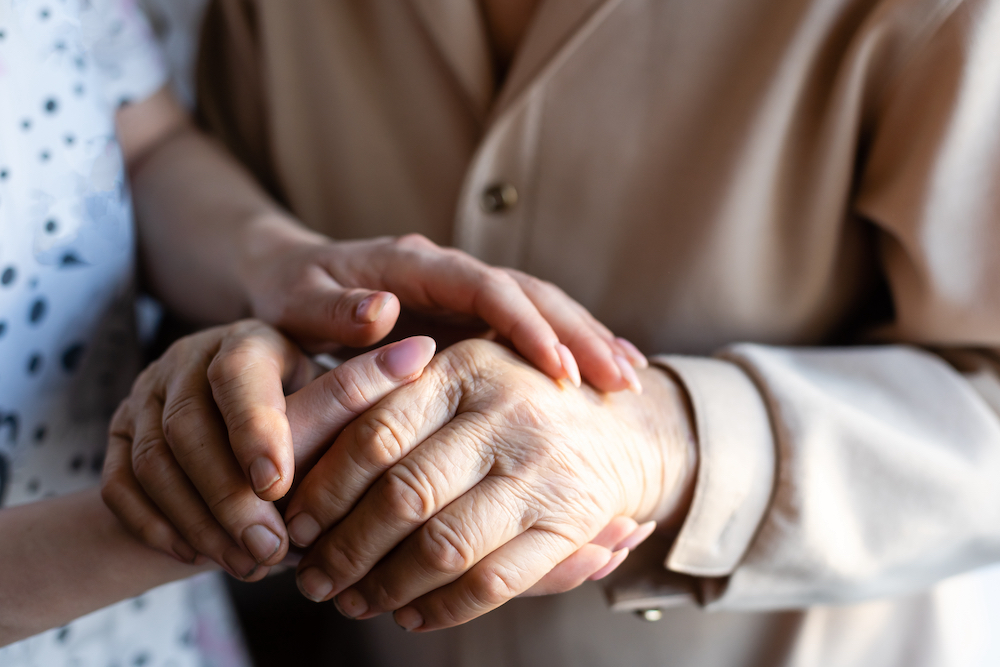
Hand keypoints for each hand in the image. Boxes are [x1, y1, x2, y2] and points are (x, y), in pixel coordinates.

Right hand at [101, 320, 436, 579]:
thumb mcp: (339, 398)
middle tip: (272, 548)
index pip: (239, 374)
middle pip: (188, 425)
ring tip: (248, 561)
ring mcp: (147, 395)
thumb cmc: (311, 422)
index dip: (255, 429)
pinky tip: (199, 556)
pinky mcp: (117, 435)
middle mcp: (191, 359)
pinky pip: (120, 485)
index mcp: (250, 341)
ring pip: (153, 460)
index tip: (280, 485)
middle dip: (228, 494)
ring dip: (199, 518)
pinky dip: (158, 525)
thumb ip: (369, 382)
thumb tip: (420, 352)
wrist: (244, 450)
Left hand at [238, 219, 646, 391]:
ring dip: (586, 340)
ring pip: (542, 308)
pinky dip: (569, 351)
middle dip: (578, 333)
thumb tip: (381, 311)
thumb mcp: (297, 301)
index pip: (485, 287)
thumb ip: (333, 309)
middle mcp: (451, 272)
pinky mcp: (473, 318)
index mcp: (415, 265)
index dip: (526, 324)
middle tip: (622, 379)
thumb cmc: (291, 293)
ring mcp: (467, 293)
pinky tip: (604, 379)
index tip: (560, 368)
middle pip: (531, 293)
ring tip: (630, 380)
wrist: (292, 275)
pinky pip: (531, 328)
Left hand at [284, 339, 696, 629]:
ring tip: (353, 601)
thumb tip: (303, 460)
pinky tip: (411, 615)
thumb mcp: (464, 374)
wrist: (629, 427)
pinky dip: (443, 609)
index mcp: (466, 367)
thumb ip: (398, 397)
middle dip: (345, 548)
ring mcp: (541, 469)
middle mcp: (505, 413)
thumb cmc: (519, 400)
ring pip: (444, 545)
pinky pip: (493, 581)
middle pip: (403, 494)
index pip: (375, 432)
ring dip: (386, 586)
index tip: (295, 522)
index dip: (324, 487)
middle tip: (312, 577)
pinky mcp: (570, 522)